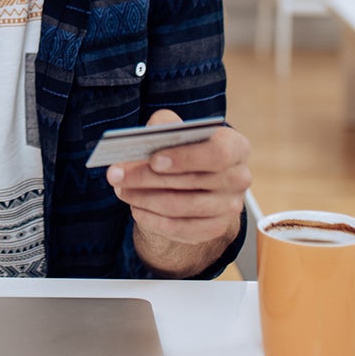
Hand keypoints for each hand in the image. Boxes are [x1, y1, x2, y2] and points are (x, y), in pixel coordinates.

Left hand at [107, 109, 251, 276]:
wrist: (198, 178)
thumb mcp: (178, 130)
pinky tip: (135, 208)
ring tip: (120, 189)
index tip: (153, 160)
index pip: (217, 154)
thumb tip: (148, 136)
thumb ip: (165, 126)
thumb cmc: (186, 148)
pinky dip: (153, 220)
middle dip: (147, 178)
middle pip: (192, 182)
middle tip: (116, 175)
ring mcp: (229, 207)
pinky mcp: (215, 228)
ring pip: (181, 207)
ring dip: (144, 198)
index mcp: (235, 147)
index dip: (185, 158)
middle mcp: (239, 178)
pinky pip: (180, 229)